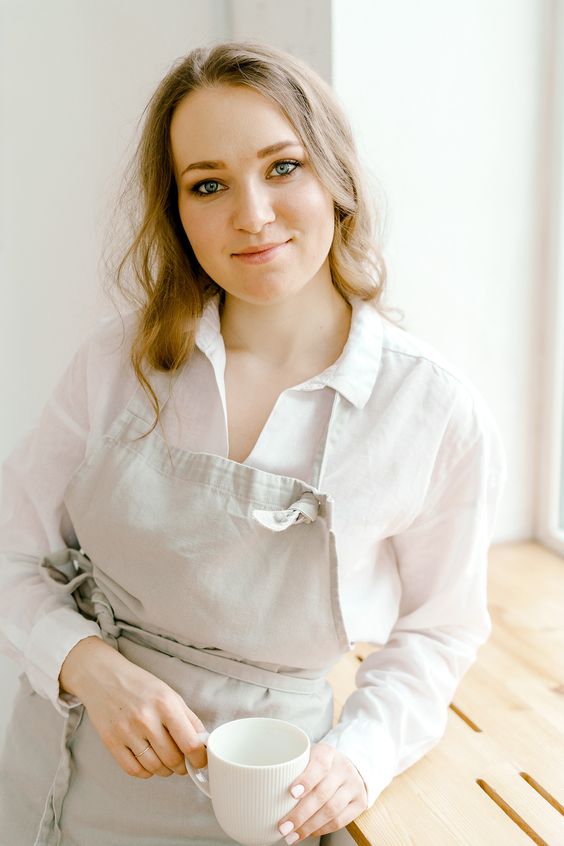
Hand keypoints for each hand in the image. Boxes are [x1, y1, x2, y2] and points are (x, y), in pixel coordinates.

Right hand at [59, 636, 207, 778]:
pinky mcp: (111, 742)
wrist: (103, 677)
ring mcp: (127, 732)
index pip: (190, 743)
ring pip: (155, 768)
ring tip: (166, 761)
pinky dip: (146, 772)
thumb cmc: (140, 685)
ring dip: (165, 770)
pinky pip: (134, 770)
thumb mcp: (169, 694)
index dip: (199, 758)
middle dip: (182, 766)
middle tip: (182, 762)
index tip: (200, 761)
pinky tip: (149, 762)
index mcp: (165, 704)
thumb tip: (203, 743)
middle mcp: (146, 719)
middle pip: (173, 759)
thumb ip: (188, 718)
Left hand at [276, 742, 367, 842]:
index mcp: (327, 753)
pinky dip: (322, 829)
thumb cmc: (318, 764)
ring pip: (331, 810)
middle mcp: (343, 768)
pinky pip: (340, 821)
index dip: (306, 780)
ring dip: (309, 826)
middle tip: (283, 826)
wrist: (348, 766)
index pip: (319, 765)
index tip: (291, 793)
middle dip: (300, 813)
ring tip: (292, 835)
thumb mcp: (308, 757)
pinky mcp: (359, 802)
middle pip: (322, 794)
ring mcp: (353, 785)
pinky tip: (308, 832)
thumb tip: (263, 788)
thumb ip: (292, 768)